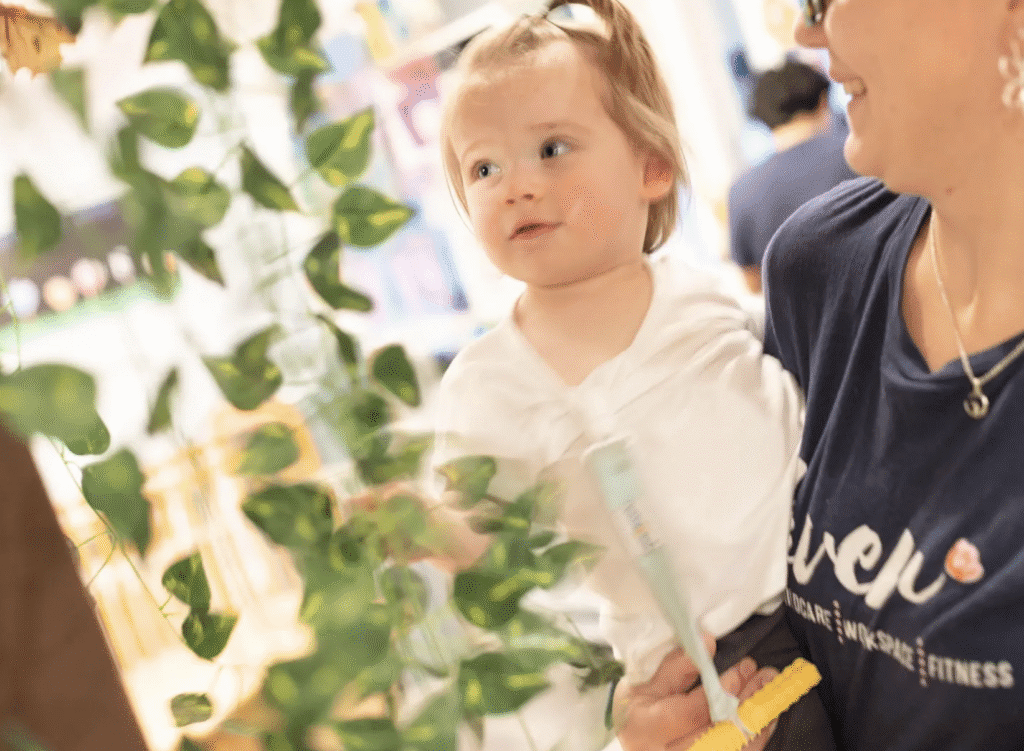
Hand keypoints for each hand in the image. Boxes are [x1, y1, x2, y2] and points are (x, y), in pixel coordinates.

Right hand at [614, 637, 779, 750]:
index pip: (697, 710)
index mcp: (652, 728)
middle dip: (749, 700)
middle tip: (766, 676)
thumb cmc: (631, 714)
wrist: (630, 748)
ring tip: (771, 692)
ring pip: (733, 746)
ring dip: (757, 718)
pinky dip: (753, 737)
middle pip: (722, 730)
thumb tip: (707, 641)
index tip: (744, 668)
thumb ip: (676, 666)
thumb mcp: (643, 686)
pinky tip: (766, 719)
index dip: (724, 689)